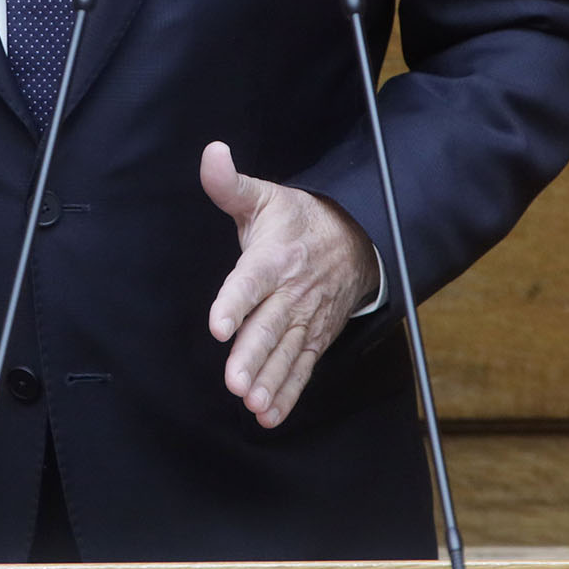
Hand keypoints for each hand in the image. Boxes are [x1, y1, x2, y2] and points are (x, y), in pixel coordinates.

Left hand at [201, 140, 379, 428]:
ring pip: (287, 352)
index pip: (251, 281)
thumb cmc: (298, 219)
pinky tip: (269, 415)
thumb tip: (211, 153)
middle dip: (253, 355)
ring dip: (270, 380)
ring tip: (252, 403)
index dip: (234, 303)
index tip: (218, 325)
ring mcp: (306, 318)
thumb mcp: (264, 196)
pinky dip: (288, 392)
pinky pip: (302, 367)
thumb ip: (229, 184)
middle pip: (270, 326)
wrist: (358, 238)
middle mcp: (291, 291)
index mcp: (274, 257)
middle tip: (235, 383)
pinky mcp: (315, 337)